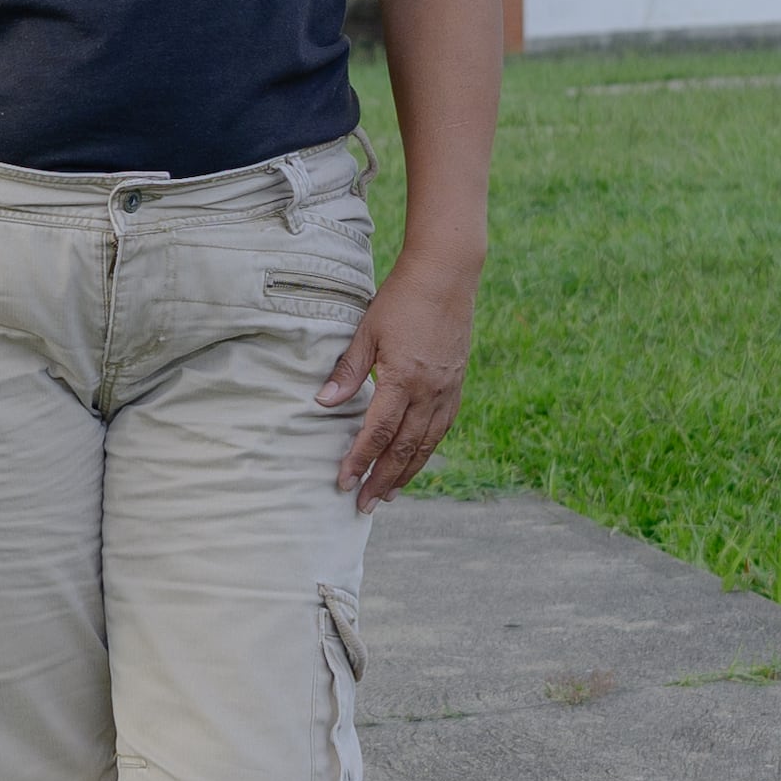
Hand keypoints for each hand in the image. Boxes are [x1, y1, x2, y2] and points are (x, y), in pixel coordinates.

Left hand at [323, 262, 472, 511]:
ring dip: (407, 473)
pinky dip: (426, 450)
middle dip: (382, 479)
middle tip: (364, 504)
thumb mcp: (367, 331)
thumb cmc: (401, 299)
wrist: (447, 276)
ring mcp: (447, 390)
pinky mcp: (457, 385)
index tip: (344, 482)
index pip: (377, 433)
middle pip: (404, 448)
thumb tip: (323, 403)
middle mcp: (429, 392)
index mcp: (403, 379)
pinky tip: (415, 460)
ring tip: (389, 493)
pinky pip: (442, 428)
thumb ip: (347, 370)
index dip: (359, 460)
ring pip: (426, 444)